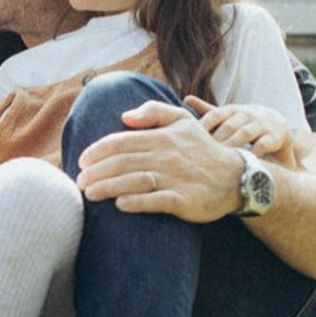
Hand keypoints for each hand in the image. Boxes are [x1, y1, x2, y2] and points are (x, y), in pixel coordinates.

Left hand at [74, 99, 244, 221]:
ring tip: (89, 193)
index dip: (98, 151)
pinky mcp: (185, 199)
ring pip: (135, 181)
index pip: (121, 142)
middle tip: (79, 182)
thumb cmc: (201, 148)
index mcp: (162, 137)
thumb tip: (124, 116)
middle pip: (123, 162)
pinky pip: (157, 201)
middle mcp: (167, 156)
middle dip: (96, 172)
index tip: (82, 161)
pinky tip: (120, 205)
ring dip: (109, 187)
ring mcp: (176, 178)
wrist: (236, 177)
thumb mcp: (182, 120)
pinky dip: (138, 202)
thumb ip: (153, 112)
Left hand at [184, 95, 305, 167]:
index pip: (214, 115)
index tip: (188, 139)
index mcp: (232, 110)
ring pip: (244, 134)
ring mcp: (261, 125)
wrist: (277, 124)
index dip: (203, 126)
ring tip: (217, 160)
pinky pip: (262, 145)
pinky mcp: (274, 137)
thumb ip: (207, 110)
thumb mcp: (227, 115)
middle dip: (214, 140)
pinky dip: (252, 153)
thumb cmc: (244, 122)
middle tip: (198, 155)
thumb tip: (186, 98)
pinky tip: (241, 163)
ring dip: (231, 146)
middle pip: (228, 126)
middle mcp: (246, 115)